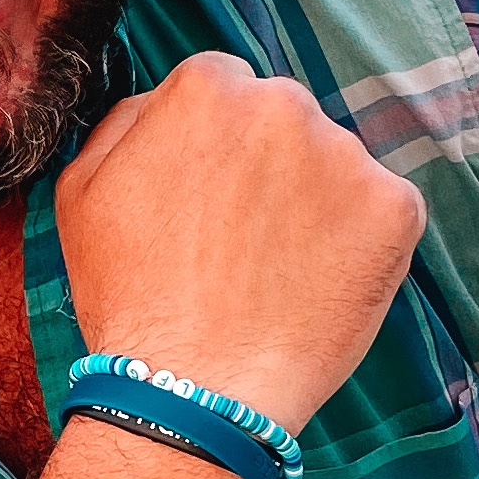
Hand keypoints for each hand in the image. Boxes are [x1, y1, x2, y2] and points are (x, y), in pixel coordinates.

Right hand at [55, 52, 425, 436]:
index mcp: (207, 88)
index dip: (216, 150)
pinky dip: (360, 245)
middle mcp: (283, 103)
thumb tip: (165, 102)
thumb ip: (128, 122)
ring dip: (316, 204)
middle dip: (269, 167)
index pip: (225, 91)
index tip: (210, 200)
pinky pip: (383, 212)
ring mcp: (346, 155)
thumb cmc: (130, 298)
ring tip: (278, 274)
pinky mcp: (395, 209)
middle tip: (243, 243)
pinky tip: (320, 286)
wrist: (194, 391)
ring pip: (336, 165)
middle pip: (284, 119)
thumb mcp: (83, 190)